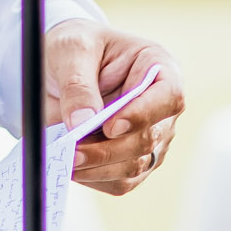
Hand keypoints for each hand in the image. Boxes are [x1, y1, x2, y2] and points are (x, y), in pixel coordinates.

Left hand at [43, 20, 184, 194]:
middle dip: (108, 149)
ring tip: (65, 159)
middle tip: (72, 150)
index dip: (143, 115)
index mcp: (158, 67)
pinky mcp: (131, 161)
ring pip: (134, 166)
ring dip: (98, 167)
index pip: (169, 97)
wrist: (61, 67)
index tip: (110, 127)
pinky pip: (119, 182)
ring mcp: (150, 138)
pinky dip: (93, 178)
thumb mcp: (72, 50)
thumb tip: (82, 123)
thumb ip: (78, 84)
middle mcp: (161, 107)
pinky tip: (71, 166)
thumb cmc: (77, 48)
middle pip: (149, 139)